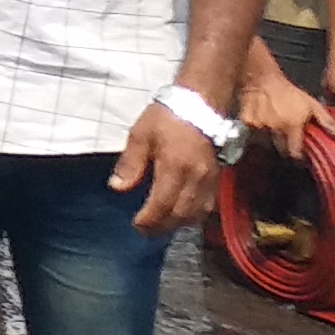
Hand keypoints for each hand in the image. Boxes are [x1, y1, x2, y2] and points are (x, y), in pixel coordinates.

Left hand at [109, 95, 231, 235]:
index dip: (149, 220)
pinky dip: (193, 216)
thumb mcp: (140, 135)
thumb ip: (129, 163)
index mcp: (175, 168)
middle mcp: (196, 179)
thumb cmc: (166, 118)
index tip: (136, 224)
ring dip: (177, 224)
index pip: (162, 205)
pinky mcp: (217, 178)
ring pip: (196, 214)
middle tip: (145, 230)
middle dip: (162, 227)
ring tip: (160, 225)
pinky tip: (180, 215)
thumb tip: (118, 187)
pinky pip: (207, 206)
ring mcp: (210, 181)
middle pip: (181, 215)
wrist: (201, 104)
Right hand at [235, 54, 321, 156]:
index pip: (294, 153)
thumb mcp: (313, 105)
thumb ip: (327, 122)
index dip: (298, 157)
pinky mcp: (245, 123)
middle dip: (286, 149)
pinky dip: (258, 135)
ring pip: (265, 144)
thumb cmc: (290, 93)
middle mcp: (274, 128)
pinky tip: (264, 127)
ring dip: (272, 142)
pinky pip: (253, 136)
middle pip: (280, 151)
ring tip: (277, 133)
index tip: (301, 156)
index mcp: (291, 126)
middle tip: (289, 143)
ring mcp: (258, 126)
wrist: (262, 79)